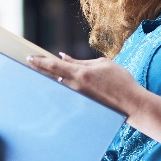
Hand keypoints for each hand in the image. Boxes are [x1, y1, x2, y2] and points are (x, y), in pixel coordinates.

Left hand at [27, 52, 142, 118]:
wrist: (131, 104)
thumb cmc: (120, 81)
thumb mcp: (102, 64)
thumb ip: (81, 61)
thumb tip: (63, 56)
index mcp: (80, 73)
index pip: (54, 66)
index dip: (40, 62)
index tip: (28, 58)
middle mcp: (75, 86)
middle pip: (51, 75)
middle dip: (39, 68)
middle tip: (28, 62)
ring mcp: (77, 96)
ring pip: (59, 83)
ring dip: (52, 76)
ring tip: (42, 68)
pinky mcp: (81, 102)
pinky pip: (67, 90)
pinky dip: (63, 82)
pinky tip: (60, 78)